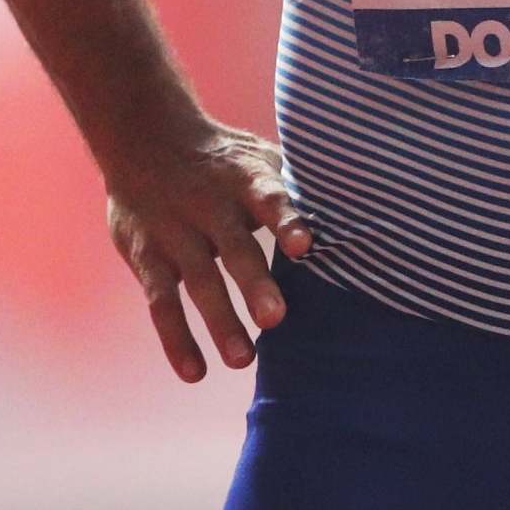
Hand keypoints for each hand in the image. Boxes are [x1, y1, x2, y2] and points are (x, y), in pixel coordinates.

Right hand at [104, 116, 315, 383]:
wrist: (146, 137)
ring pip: (199, 281)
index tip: (303, 246)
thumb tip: (363, 204)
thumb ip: (295, 187)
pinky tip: (196, 373)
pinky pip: (162, 303)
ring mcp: (176, 232)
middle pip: (235, 248)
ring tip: (243, 360)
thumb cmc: (224, 159)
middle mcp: (210, 205)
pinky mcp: (148, 256)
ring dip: (220, 321)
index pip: (269, 198)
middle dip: (254, 284)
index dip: (286, 220)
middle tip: (276, 319)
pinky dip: (177, 340)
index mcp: (245, 179)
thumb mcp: (259, 158)